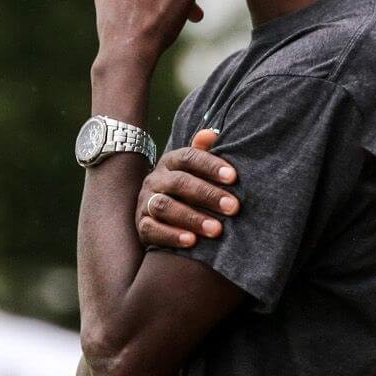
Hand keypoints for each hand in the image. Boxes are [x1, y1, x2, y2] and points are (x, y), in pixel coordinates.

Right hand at [136, 128, 239, 248]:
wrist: (158, 215)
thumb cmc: (187, 190)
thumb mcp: (195, 170)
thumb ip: (203, 153)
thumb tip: (211, 134)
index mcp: (170, 163)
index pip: (188, 157)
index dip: (210, 165)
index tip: (233, 177)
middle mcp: (155, 180)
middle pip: (178, 182)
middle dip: (207, 194)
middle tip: (233, 207)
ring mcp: (146, 202)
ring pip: (164, 206)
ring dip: (192, 217)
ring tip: (216, 229)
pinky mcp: (142, 226)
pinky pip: (152, 229)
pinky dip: (172, 235)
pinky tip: (191, 241)